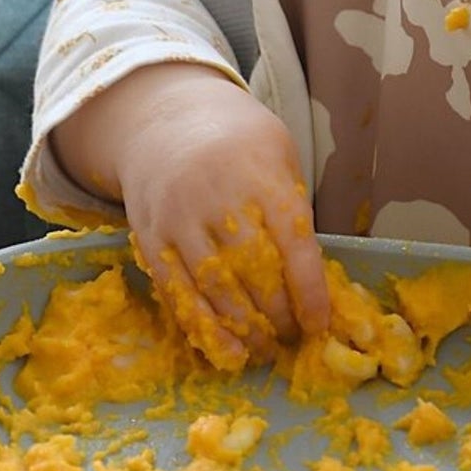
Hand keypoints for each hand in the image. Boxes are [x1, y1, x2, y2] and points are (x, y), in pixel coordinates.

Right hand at [52, 64, 328, 366]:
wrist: (167, 120)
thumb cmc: (239, 144)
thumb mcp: (280, 156)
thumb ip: (294, 211)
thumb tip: (316, 280)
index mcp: (263, 178)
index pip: (294, 247)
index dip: (310, 293)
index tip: (319, 324)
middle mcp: (220, 200)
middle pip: (255, 274)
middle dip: (278, 316)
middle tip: (293, 338)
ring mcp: (180, 220)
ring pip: (216, 290)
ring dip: (245, 329)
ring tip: (265, 348)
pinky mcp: (151, 238)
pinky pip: (177, 292)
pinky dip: (203, 327)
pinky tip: (225, 350)